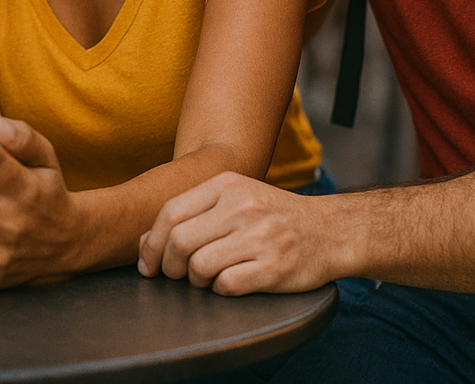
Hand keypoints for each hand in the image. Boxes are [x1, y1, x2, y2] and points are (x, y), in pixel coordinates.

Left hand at [138, 171, 329, 294]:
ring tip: (206, 278)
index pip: (170, 212)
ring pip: (198, 266)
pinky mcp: (273, 267)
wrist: (330, 231)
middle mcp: (242, 207)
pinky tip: (229, 283)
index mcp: (228, 185)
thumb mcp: (236, 198)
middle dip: (168, 266)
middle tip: (175, 275)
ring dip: (194, 280)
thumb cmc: (274, 216)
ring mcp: (259, 237)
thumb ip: (193, 213)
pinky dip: (219, 291)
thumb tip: (144, 242)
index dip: (151, 242)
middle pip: (179, 241)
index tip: (148, 263)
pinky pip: (225, 286)